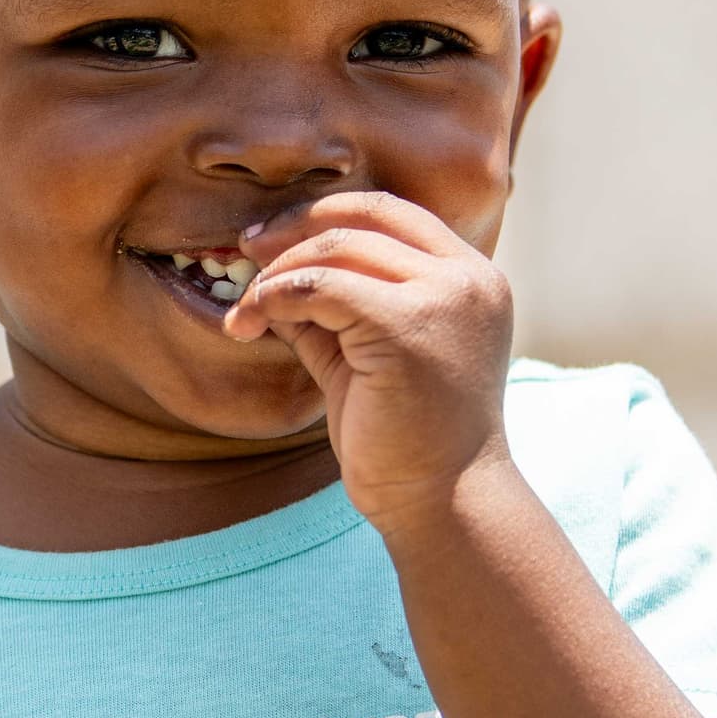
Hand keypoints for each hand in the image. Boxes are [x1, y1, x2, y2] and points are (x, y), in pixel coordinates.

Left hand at [221, 191, 517, 531]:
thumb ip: (335, 311)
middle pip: (363, 219)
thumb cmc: (408, 442)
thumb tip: (272, 275)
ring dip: (276, 274)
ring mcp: (445, 298)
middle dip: (293, 231)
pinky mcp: (408, 327)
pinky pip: (320, 288)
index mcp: (472, 279)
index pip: (392, 213)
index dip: (324, 215)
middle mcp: (468, 279)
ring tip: (244, 310)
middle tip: (245, 253)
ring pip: (337, 249)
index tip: (272, 239)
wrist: (442, 504)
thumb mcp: (369, 356)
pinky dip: (274, 297)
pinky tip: (248, 324)